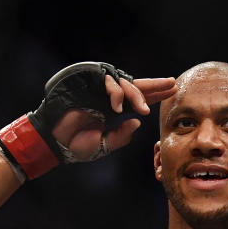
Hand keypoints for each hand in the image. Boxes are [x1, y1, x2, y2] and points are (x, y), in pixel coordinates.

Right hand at [51, 76, 176, 160]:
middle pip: (136, 87)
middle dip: (155, 86)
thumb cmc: (77, 145)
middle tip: (172, 84)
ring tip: (143, 108)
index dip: (154, 96)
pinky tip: (118, 107)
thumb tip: (137, 121)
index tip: (172, 91)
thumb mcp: (106, 145)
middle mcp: (109, 99)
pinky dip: (116, 93)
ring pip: (125, 84)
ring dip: (137, 95)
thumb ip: (122, 136)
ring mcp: (99, 92)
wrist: (55, 142)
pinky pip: (109, 83)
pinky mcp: (89, 86)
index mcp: (114, 111)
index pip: (137, 101)